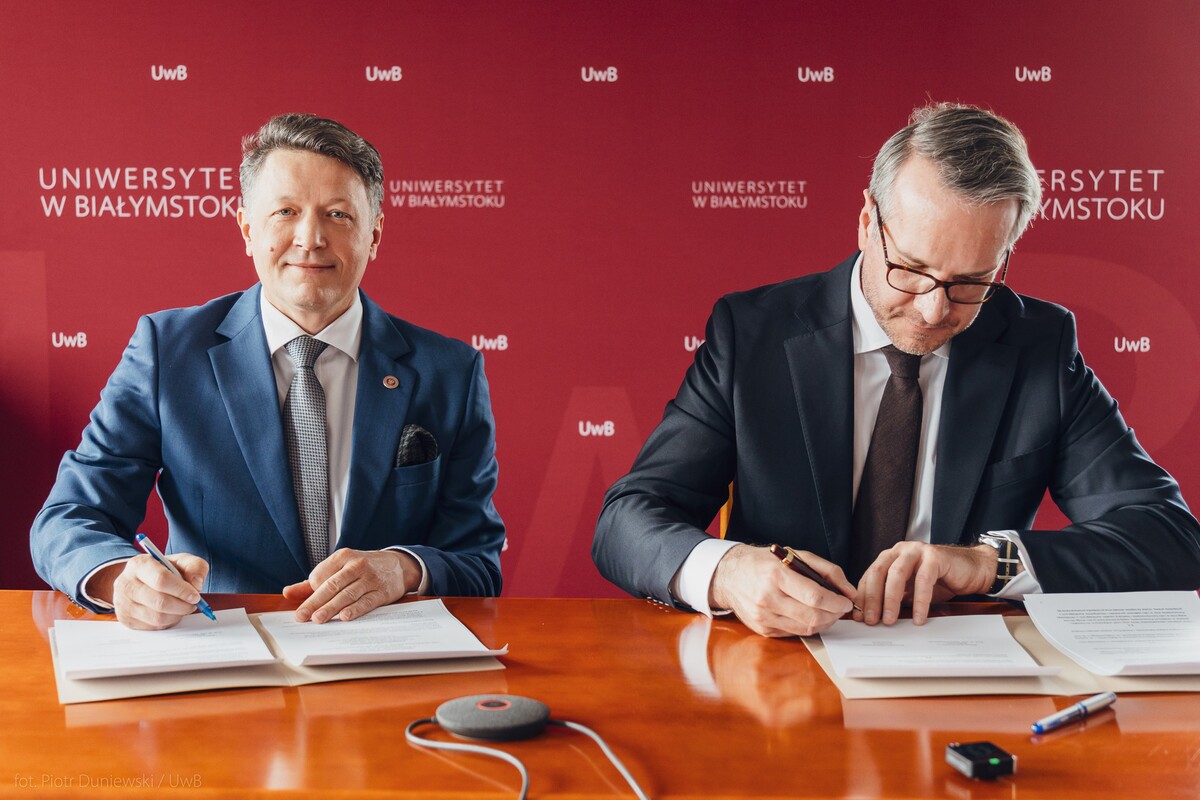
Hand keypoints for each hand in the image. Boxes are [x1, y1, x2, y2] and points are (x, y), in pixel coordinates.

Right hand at [99, 553, 209, 629]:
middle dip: (182, 606)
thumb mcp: (182, 561)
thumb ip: (195, 567)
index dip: (181, 590)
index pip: (161, 579)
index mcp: (139, 564)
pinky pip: (153, 627)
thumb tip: (197, 584)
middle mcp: (126, 583)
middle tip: (193, 604)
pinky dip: (167, 622)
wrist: (142, 581)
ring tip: (182, 607)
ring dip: (176, 615)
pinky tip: (170, 613)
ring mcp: (123, 603)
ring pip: (157, 618)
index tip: (195, 596)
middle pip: (159, 602)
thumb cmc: (164, 570)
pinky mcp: (125, 619)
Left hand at [283, 549, 421, 623]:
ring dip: (332, 607)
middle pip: (332, 585)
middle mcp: (356, 565)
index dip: (311, 591)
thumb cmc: (363, 568)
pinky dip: (356, 609)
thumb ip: (313, 581)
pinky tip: (345, 617)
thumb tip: (288, 593)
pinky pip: (366, 601)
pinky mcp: (382, 591)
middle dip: (315, 602)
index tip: (306, 606)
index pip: (320, 575)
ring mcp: (370, 578)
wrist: (398, 565)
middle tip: (302, 616)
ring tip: (318, 619)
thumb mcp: (340, 567)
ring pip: (347, 594)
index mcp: (343, 556)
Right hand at [710, 545, 855, 636]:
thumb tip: (849, 591)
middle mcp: (767, 599)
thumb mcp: (795, 555)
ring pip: (806, 629)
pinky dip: (808, 625)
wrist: (729, 576)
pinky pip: (795, 632)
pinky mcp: (763, 630)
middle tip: (840, 608)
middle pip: (813, 617)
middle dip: (834, 615)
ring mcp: (763, 617)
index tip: (846, 601)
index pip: (815, 597)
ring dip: (824, 622)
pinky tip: (809, 614)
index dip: (836, 602)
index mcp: (776, 576)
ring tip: (828, 611)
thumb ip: (827, 570)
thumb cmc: (765, 563)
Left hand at [853, 542, 996, 625]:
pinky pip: (923, 580)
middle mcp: (900, 550)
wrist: (972, 569)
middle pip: (878, 573)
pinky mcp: (935, 556)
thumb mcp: (911, 591)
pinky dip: (919, 601)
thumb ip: (894, 597)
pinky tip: (918, 617)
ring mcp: (917, 551)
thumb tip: (874, 616)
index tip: (859, 616)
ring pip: (896, 574)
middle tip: (871, 620)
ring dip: (890, 600)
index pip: (870, 575)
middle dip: (872, 598)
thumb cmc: (940, 580)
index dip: (863, 596)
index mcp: (891, 557)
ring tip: (890, 620)